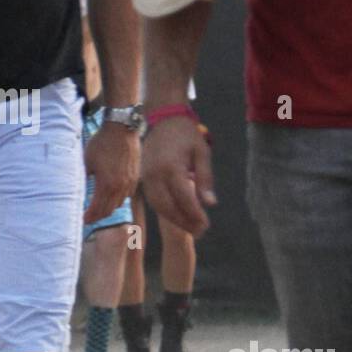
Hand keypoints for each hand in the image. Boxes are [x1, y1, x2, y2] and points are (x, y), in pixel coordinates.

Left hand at [83, 122, 139, 225]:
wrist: (121, 129)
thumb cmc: (101, 143)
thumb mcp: (86, 162)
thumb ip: (84, 179)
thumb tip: (78, 191)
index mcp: (106, 185)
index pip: (97, 209)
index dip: (89, 216)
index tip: (82, 220)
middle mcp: (120, 187)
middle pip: (109, 210)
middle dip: (98, 216)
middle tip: (89, 218)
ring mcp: (129, 182)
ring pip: (119, 204)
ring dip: (109, 209)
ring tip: (99, 209)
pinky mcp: (135, 176)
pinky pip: (127, 195)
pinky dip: (118, 199)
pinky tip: (112, 197)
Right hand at [140, 118, 215, 236]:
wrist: (164, 119)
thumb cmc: (187, 135)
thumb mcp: (202, 153)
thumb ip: (205, 179)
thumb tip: (210, 204)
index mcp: (171, 167)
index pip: (184, 198)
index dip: (195, 214)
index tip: (206, 225)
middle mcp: (155, 174)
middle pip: (168, 206)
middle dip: (184, 222)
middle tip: (199, 231)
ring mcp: (146, 176)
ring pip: (158, 206)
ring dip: (174, 219)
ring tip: (190, 227)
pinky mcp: (142, 177)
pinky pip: (152, 199)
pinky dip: (164, 210)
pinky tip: (177, 215)